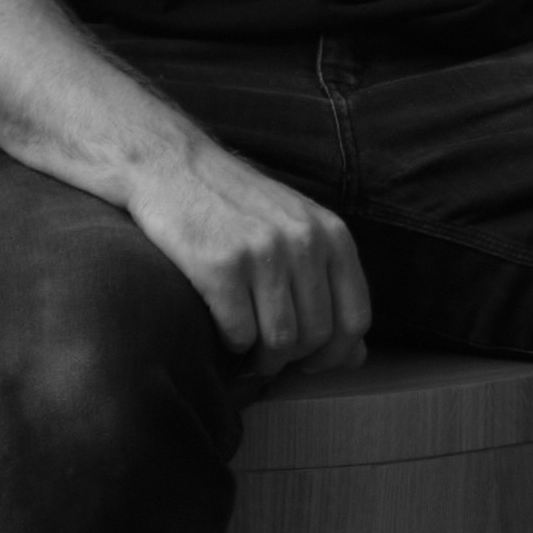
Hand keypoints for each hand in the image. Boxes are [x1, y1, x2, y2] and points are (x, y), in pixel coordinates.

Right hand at [124, 136, 373, 376]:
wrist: (175, 169)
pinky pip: (238, 335)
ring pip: (279, 342)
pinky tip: (222, 328)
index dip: (336, 355)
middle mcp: (305, 243)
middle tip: (269, 356)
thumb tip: (357, 358)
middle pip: (315, 337)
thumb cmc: (240, 208)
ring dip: (261, 359)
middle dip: (292, 359)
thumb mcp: (300, 232)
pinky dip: (231, 345)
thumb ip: (331, 286)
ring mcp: (264, 254)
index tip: (312, 364)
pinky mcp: (220, 267)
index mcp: (333, 235)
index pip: (355, 319)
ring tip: (248, 350)